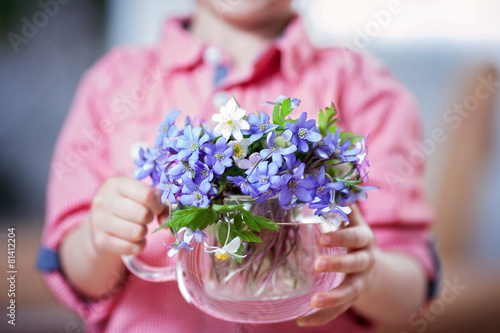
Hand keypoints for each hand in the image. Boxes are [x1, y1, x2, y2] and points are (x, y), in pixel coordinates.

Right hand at [88, 177, 165, 255]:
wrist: (99, 224)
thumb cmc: (127, 205)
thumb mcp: (142, 196)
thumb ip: (161, 205)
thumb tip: (167, 223)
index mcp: (116, 184)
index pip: (147, 195)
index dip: (157, 205)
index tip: (156, 208)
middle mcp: (104, 200)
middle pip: (143, 215)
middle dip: (149, 218)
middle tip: (144, 218)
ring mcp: (99, 221)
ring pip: (137, 232)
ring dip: (143, 232)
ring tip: (137, 227)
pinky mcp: (100, 240)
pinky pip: (131, 247)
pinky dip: (138, 245)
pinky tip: (133, 239)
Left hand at [297, 204, 375, 326]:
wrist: (371, 262)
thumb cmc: (353, 234)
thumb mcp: (351, 218)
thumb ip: (339, 202)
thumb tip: (324, 178)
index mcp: (365, 239)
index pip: (354, 237)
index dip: (340, 237)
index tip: (323, 237)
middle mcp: (366, 261)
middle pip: (355, 264)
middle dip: (338, 264)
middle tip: (317, 265)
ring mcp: (360, 282)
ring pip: (350, 292)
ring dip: (333, 298)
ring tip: (313, 301)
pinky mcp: (352, 298)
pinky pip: (339, 311)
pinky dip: (322, 317)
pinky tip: (302, 321)